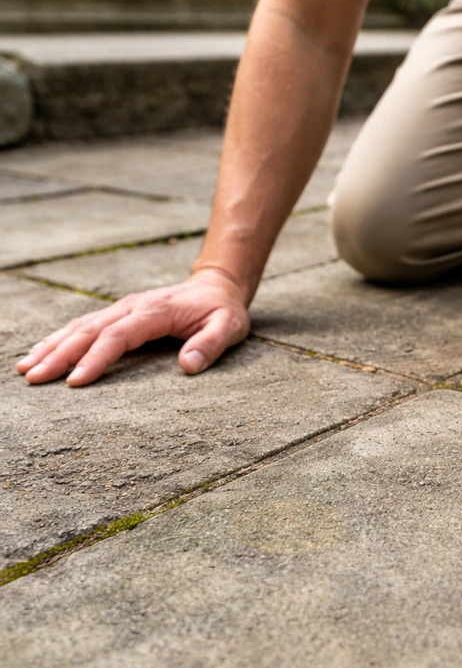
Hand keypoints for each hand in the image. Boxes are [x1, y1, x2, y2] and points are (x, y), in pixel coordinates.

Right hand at [16, 268, 250, 385]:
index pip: (118, 336)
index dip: (96, 358)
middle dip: (59, 354)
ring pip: (80, 326)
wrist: (218, 286)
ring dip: (52, 346)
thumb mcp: (229, 327)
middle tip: (33, 377)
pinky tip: (42, 352)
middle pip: (89, 331)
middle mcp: (132, 307)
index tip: (76, 380)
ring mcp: (122, 308)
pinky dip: (60, 338)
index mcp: (155, 312)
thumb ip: (210, 345)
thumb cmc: (223, 311)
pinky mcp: (119, 313)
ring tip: (25, 368)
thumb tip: (188, 365)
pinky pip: (84, 325)